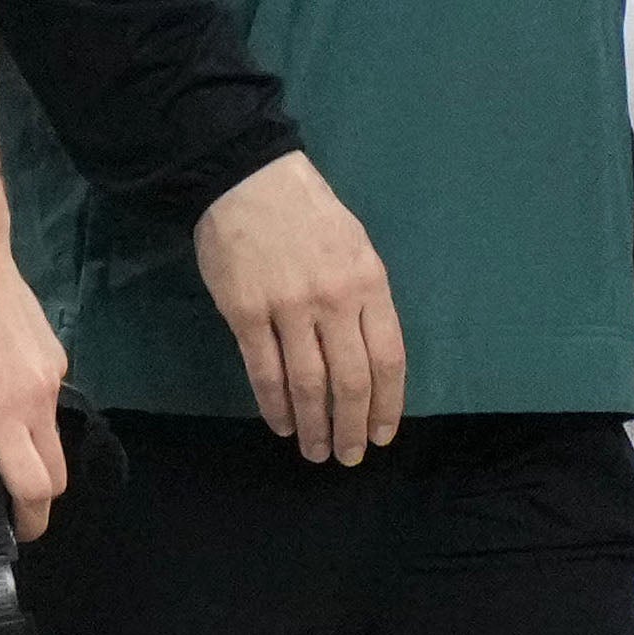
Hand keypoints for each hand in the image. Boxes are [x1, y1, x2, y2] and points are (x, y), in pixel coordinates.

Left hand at [0, 248, 72, 540]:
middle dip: (38, 500)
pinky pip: (50, 401)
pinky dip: (32, 415)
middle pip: (57, 475)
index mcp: (0, 415)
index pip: (34, 487)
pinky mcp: (58, 358)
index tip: (13, 531)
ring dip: (34, 454)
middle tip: (9, 505)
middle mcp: (37, 402)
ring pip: (55, 437)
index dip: (29, 520)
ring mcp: (54, 379)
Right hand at [195, 151, 404, 463]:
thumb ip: (363, 299)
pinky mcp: (245, 311)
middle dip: (353, 426)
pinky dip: (273, 403)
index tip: (383, 435)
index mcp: (368, 284)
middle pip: (351, 380)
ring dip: (314, 424)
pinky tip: (280, 423)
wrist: (245, 178)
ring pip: (307, 382)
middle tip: (349, 456)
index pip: (388, 359)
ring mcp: (288, 307)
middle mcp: (334, 301)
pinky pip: (263, 369)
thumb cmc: (307, 213)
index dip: (388, 404)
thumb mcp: (356, 248)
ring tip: (316, 450)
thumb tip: (365, 353)